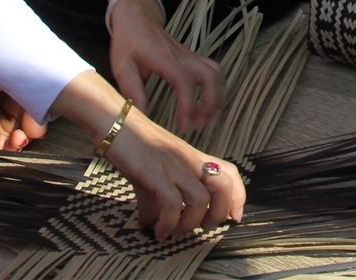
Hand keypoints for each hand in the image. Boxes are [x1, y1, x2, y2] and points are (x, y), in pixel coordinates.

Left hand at [108, 0, 224, 133]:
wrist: (136, 17)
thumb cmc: (128, 41)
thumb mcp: (121, 66)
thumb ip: (132, 90)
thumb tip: (142, 115)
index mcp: (165, 59)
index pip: (184, 82)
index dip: (188, 105)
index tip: (184, 125)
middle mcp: (183, 56)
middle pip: (210, 76)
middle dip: (211, 102)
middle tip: (200, 123)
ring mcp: (189, 56)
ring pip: (216, 72)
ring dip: (217, 95)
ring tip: (209, 117)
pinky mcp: (192, 57)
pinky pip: (212, 70)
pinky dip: (216, 87)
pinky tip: (209, 102)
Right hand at [111, 110, 245, 237]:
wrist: (116, 123)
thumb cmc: (135, 146)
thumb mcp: (153, 173)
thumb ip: (157, 200)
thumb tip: (151, 225)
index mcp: (194, 158)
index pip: (230, 173)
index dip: (239, 196)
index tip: (234, 217)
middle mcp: (189, 161)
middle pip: (223, 187)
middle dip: (218, 214)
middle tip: (202, 228)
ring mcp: (174, 166)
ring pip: (201, 199)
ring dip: (191, 223)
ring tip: (176, 232)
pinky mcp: (155, 172)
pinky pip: (173, 203)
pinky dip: (169, 223)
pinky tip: (160, 230)